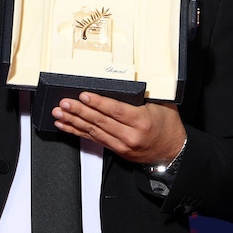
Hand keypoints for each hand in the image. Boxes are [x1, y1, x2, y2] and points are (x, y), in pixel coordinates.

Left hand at [52, 92, 186, 164]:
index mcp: (141, 121)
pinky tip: (66, 126)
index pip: (115, 110)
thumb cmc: (168, 126)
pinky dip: (78, 132)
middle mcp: (130, 135)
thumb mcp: (162, 104)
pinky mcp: (117, 150)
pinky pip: (94, 140)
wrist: (173, 152)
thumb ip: (144, 94)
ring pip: (93, 132)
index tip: (83, 95)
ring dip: (74, 122)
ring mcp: (122, 145)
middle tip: (64, 103)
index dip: (98, 103)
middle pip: (100, 121)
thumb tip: (124, 80)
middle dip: (79, 111)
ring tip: (59, 114)